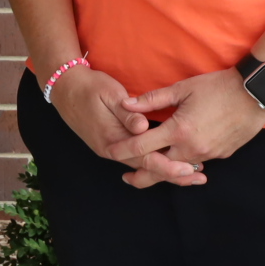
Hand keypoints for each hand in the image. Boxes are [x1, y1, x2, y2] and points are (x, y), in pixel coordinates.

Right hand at [47, 65, 201, 187]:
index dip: (168, 165)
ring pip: (143, 167)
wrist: (64, 89)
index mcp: (112, 139)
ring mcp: (111, 150)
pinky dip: (156, 164)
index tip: (188, 168)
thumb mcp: (108, 94)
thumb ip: (126, 112)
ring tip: (192, 175)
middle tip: (200, 177)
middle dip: (174, 175)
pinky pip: (137, 160)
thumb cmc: (89, 88)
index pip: (145, 158)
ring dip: (167, 171)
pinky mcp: (112, 145)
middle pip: (147, 168)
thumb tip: (142, 126)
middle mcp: (111, 150)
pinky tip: (171, 163)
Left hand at [107, 70, 264, 187]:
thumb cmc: (217, 87)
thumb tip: (126, 104)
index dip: (123, 150)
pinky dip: (184, 164)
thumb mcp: (182, 89)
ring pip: (180, 168)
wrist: (255, 94)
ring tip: (149, 170)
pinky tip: (177, 161)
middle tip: (127, 177)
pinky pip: (197, 163)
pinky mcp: (222, 154)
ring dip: (164, 170)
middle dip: (142, 175)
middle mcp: (193, 148)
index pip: (142, 147)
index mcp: (179, 131)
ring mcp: (209, 154)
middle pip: (160, 168)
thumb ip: (152, 99)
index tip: (109, 152)